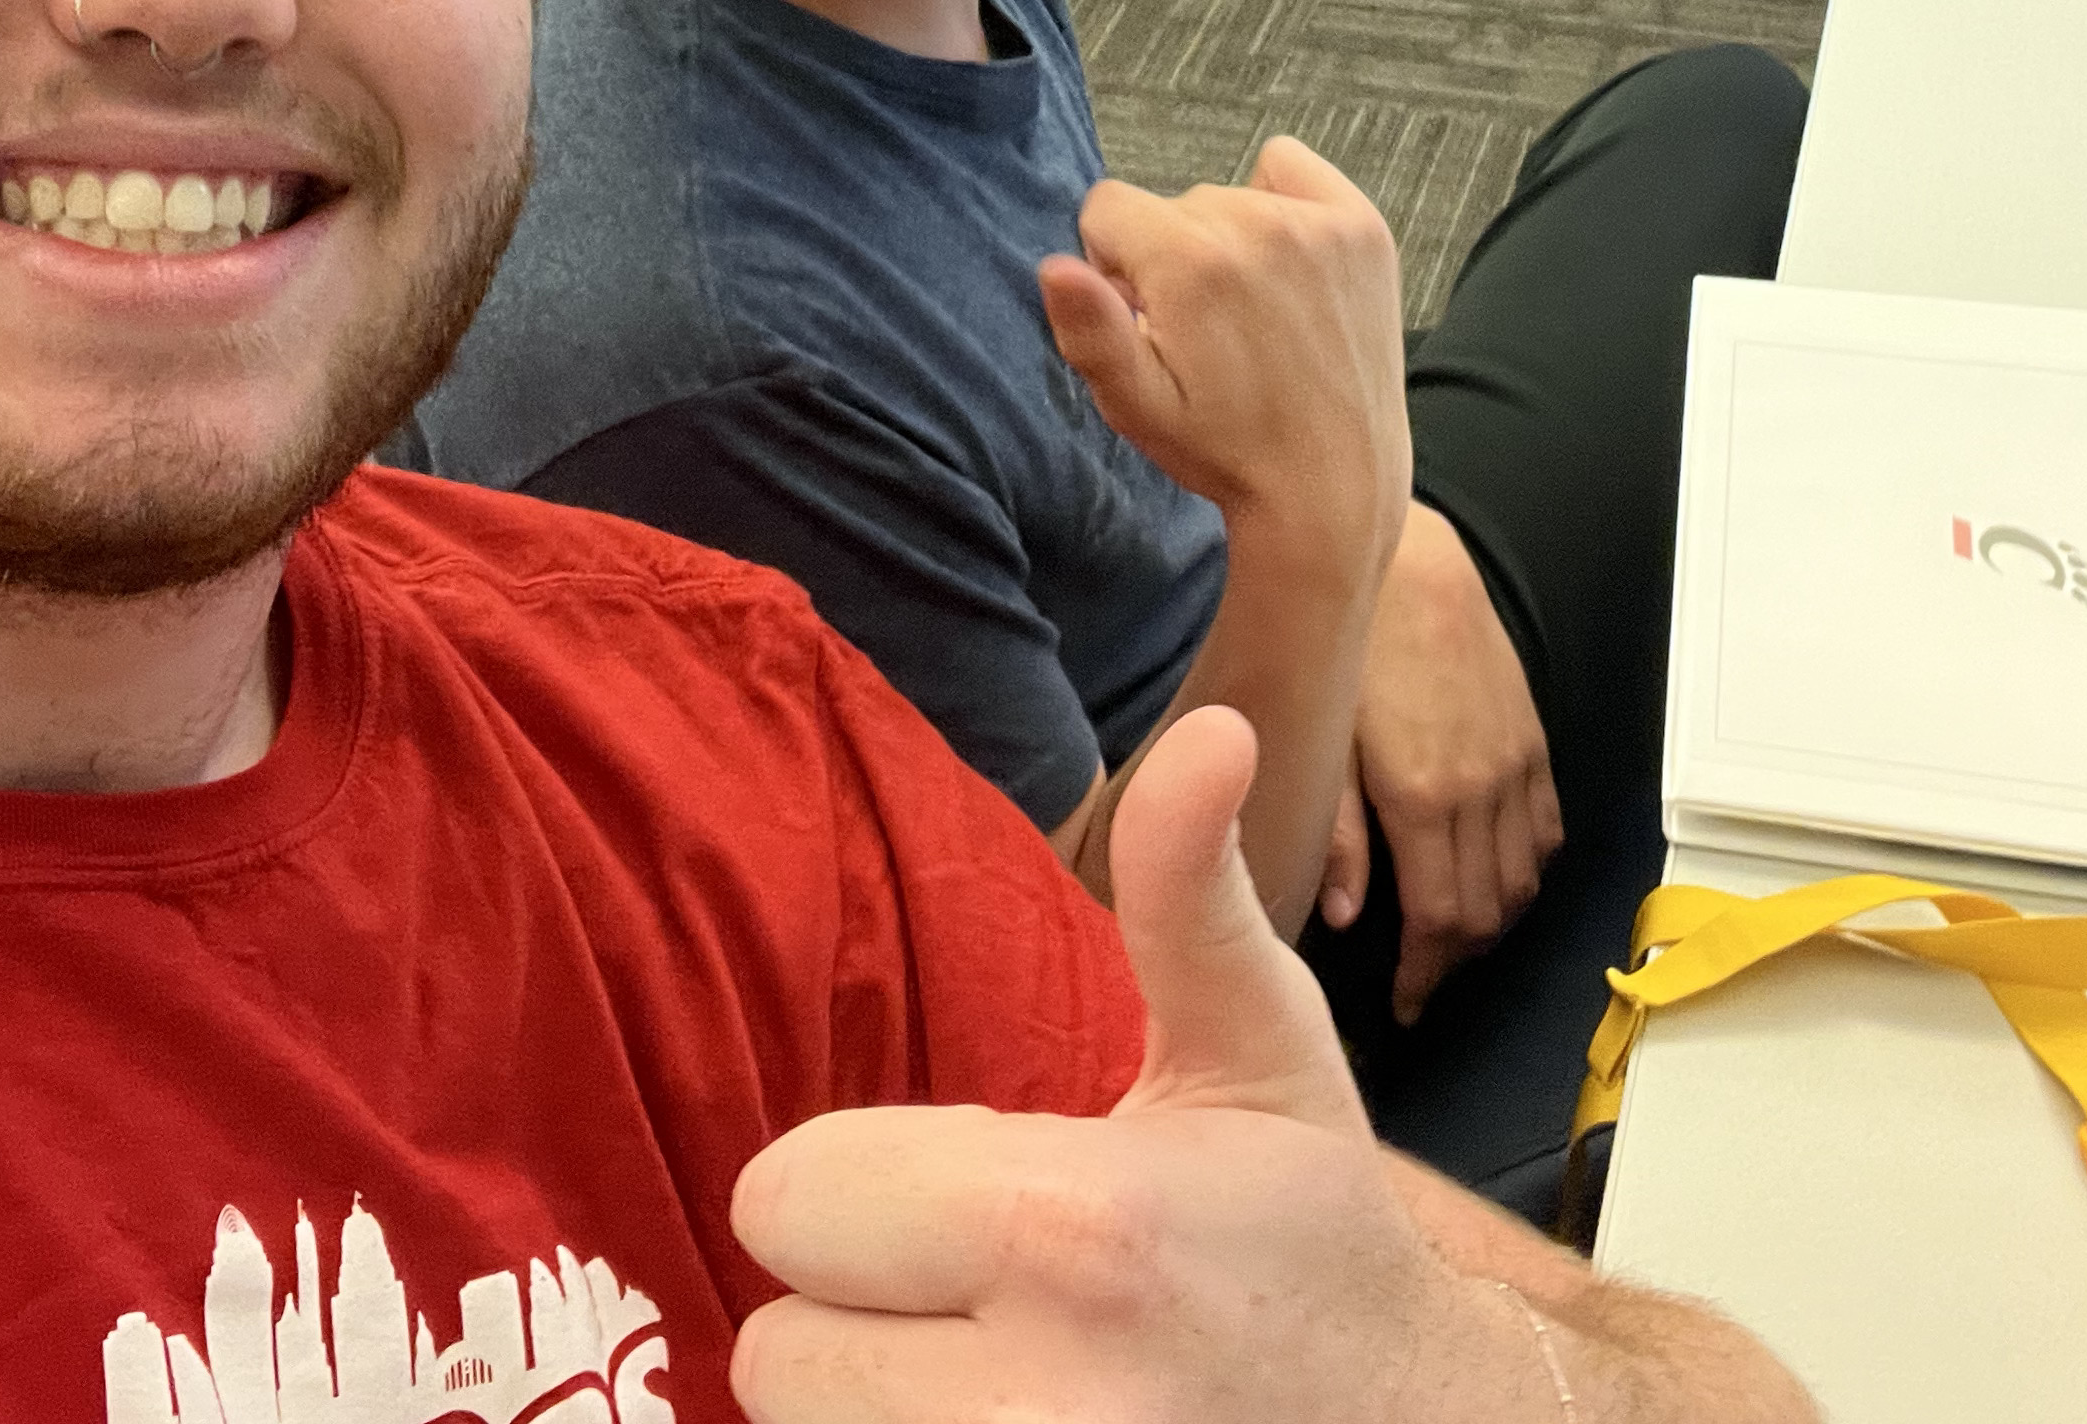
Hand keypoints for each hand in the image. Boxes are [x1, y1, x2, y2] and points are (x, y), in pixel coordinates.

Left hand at [734, 710, 1498, 1422]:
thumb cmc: (1311, 1239)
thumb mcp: (1258, 1051)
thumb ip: (1187, 893)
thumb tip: (1210, 730)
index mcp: (1076, 1231)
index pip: (787, 1202)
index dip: (868, 1196)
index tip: (973, 1204)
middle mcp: (1037, 1406)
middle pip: (774, 1352)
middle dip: (864, 1317)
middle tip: (988, 1305)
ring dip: (877, 1409)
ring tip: (996, 1381)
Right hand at [1039, 136, 1406, 550]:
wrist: (1332, 483)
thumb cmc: (1225, 448)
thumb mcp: (1137, 405)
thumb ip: (1088, 329)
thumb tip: (1056, 266)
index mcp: (1188, 261)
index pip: (1106, 207)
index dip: (1112, 265)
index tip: (1146, 316)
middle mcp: (1254, 224)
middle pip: (1169, 205)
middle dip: (1169, 257)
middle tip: (1203, 330)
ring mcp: (1315, 223)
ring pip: (1226, 196)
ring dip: (1224, 240)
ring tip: (1251, 314)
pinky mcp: (1360, 226)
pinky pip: (1291, 166)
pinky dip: (1279, 199)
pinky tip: (1285, 264)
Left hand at [1322, 504, 1558, 1020]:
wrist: (1412, 564)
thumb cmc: (1350, 645)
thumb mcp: (1323, 739)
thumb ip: (1335, 834)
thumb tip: (1343, 917)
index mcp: (1423, 798)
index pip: (1439, 920)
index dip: (1424, 975)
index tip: (1405, 1003)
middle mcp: (1483, 791)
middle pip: (1487, 913)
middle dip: (1454, 961)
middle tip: (1422, 980)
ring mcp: (1518, 766)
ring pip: (1524, 880)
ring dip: (1493, 922)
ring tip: (1452, 938)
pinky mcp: (1535, 741)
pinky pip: (1548, 831)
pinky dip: (1528, 870)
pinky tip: (1495, 876)